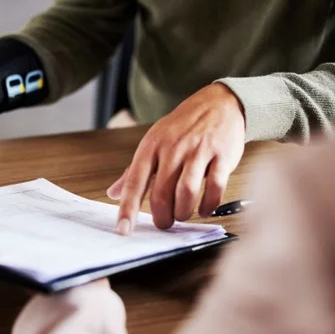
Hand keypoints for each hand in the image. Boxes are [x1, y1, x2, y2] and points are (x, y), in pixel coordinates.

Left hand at [107, 83, 245, 234]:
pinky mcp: (221, 155)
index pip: (135, 182)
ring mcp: (198, 151)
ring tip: (182, 215)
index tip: (123, 230)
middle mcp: (173, 148)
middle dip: (162, 217)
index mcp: (151, 146)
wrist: (218, 103)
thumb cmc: (182, 127)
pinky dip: (209, 204)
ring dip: (184, 212)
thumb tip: (112, 193)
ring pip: (187, 192)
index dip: (128, 209)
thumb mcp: (153, 143)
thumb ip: (134, 171)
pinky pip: (215, 187)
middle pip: (162, 193)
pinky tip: (205, 208)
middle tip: (164, 223)